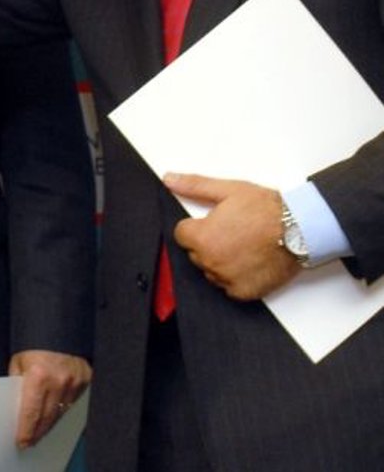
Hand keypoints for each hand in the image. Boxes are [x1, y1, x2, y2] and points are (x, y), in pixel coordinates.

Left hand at [9, 349, 90, 447]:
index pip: (31, 413)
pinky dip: (64, 408)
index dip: (26, 430)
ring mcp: (75, 381)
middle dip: (38, 431)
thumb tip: (18, 405)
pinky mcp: (86, 379)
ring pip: (62, 412)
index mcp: (38, 376)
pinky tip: (55, 413)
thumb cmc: (33, 341)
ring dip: (50, 423)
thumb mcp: (19, 361)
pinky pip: (73, 400)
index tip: (22, 441)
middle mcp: (59, 381)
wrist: (58, 324)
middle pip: (48, 417)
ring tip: (41, 431)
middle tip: (30, 441)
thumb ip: (19, 383)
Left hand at [167, 173, 300, 299]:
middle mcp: (211, 262)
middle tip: (232, 231)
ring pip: (211, 270)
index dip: (196, 226)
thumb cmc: (266, 209)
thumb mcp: (228, 190)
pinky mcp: (244, 292)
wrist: (301, 230)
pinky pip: (228, 287)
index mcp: (202, 238)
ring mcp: (227, 279)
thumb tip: (169, 179)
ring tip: (242, 245)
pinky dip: (235, 276)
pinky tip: (249, 261)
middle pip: (196, 253)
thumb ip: (194, 186)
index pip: (181, 234)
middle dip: (207, 242)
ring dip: (220, 260)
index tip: (212, 222)